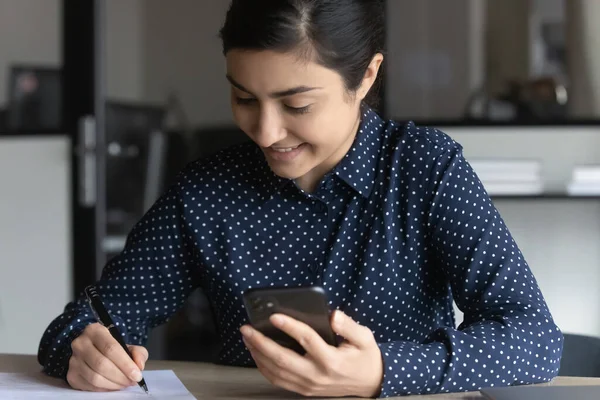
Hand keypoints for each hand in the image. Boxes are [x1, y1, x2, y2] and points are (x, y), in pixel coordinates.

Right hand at [67, 323, 147, 391]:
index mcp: (95, 331)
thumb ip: (138, 353)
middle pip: (102, 364)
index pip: (111, 348)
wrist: (93, 351)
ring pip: (95, 377)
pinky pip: (89, 386)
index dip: (125, 364)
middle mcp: (80, 344)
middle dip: (120, 376)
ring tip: (124, 384)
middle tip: (132, 381)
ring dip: (113, 384)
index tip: (137, 375)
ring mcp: (73, 360)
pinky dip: (104, 389)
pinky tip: (113, 386)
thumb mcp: (127, 345)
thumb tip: (139, 366)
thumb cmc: (112, 348)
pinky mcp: (71, 375)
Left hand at [240, 310, 382, 397]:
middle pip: (282, 359)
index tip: (274, 316)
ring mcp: (308, 384)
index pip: (307, 340)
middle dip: (261, 342)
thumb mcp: (365, 338)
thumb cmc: (365, 357)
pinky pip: (278, 380)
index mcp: (332, 360)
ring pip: (276, 371)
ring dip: (258, 354)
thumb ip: (349, 326)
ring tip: (247, 338)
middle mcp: (317, 374)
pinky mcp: (303, 389)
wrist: (370, 384)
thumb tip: (333, 315)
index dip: (289, 326)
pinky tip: (256, 354)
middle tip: (247, 328)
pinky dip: (263, 367)